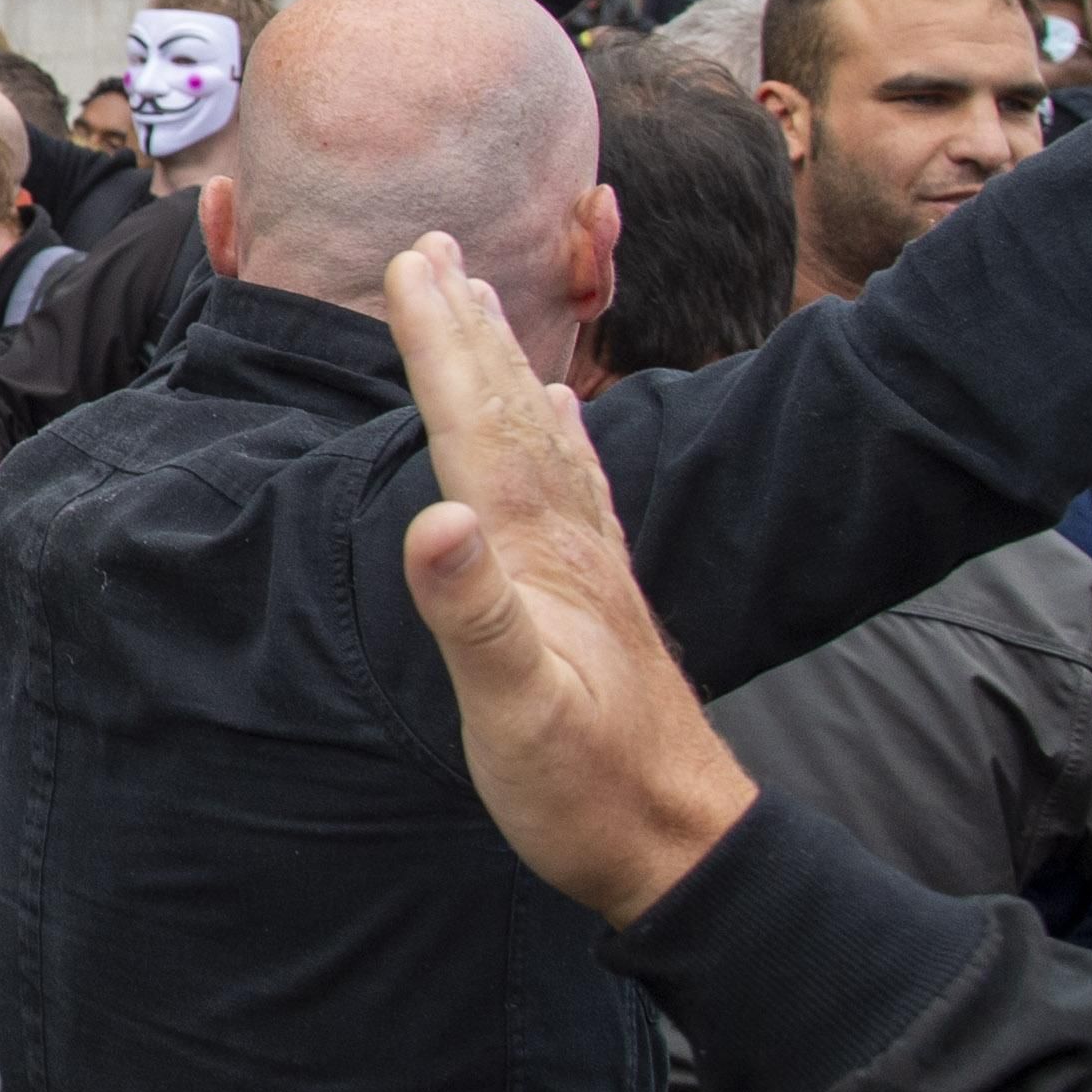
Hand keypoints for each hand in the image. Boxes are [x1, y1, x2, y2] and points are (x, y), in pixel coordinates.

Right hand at [381, 239, 756, 928]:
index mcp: (533, 553)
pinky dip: (561, 432)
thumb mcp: (517, 712)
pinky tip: (566, 410)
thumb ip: (474, 615)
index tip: (409, 264)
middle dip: (465, 325)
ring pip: (542, 433)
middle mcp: (565, 540)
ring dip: (507, 362)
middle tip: (431, 247)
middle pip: (510, 408)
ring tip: (484, 300)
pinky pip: (575, 483)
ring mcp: (589, 563)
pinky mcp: (599, 593)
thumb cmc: (588, 791)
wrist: (682, 843)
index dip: (439, 343)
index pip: (475, 425)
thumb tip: (430, 518)